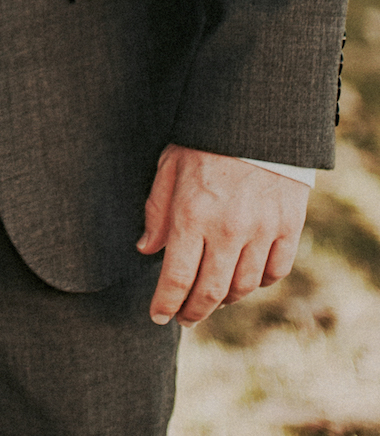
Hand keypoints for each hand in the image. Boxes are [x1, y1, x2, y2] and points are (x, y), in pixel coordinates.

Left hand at [138, 144, 309, 325]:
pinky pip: (275, 272)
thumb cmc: (205, 140)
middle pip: (210, 292)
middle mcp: (228, 230)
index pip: (176, 278)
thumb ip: (157, 210)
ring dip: (224, 300)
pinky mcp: (288, 227)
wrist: (257, 117)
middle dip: (192, 312)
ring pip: (243, 287)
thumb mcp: (170, 166)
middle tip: (184, 318)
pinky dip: (259, 282)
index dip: (165, 304)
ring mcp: (262, 231)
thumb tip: (147, 249)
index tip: (158, 316)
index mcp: (192, 215)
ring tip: (211, 299)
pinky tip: (245, 278)